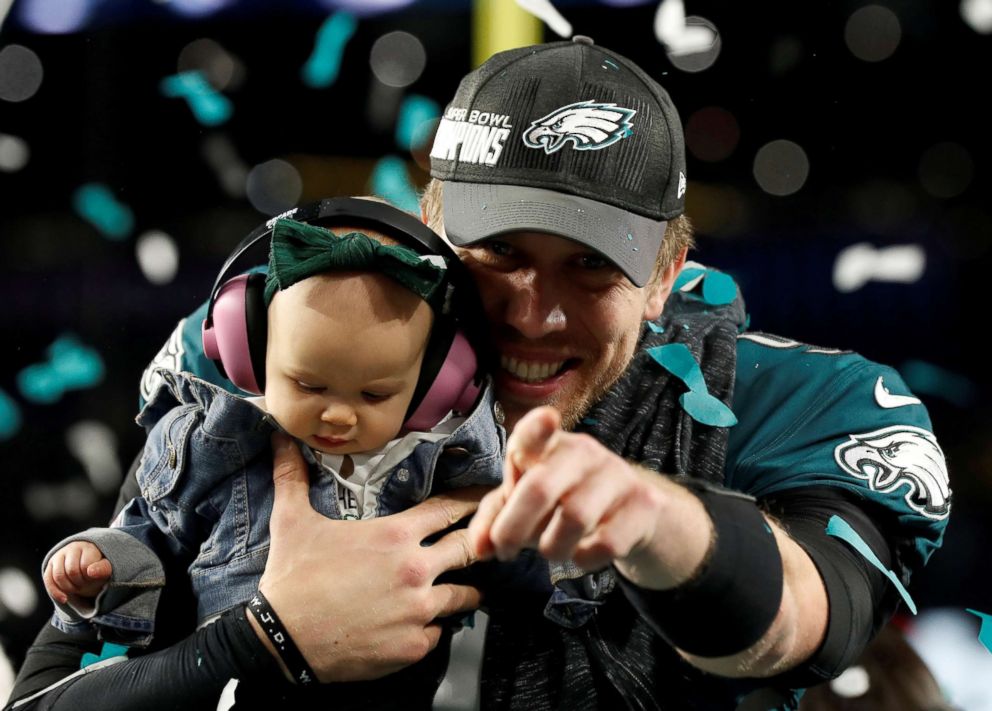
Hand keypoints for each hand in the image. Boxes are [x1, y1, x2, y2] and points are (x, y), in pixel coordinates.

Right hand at [43, 541, 112, 604]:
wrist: (89, 565)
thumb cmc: (98, 568)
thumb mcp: (106, 568)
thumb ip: (102, 569)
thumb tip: (90, 572)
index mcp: (88, 547)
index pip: (85, 566)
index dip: (90, 577)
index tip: (95, 579)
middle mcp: (72, 548)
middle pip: (71, 571)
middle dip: (79, 583)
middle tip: (87, 585)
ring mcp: (59, 556)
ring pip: (58, 576)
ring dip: (68, 588)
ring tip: (78, 588)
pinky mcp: (50, 565)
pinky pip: (48, 580)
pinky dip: (55, 592)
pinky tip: (64, 599)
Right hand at [254, 433, 484, 682]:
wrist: (280, 641)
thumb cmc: (291, 579)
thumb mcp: (291, 521)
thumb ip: (293, 477)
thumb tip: (280, 440)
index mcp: (395, 535)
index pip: (448, 509)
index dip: (470, 501)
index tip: (486, 497)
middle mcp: (415, 570)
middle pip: (468, 549)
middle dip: (478, 544)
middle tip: (487, 542)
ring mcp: (418, 610)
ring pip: (463, 596)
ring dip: (464, 591)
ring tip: (465, 590)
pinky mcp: (413, 646)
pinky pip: (439, 634)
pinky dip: (433, 628)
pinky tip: (424, 625)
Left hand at [468, 406, 710, 586]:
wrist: (633, 514)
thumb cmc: (565, 501)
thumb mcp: (526, 503)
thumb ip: (495, 519)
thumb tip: (479, 548)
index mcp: (549, 445)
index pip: (538, 431)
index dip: (539, 427)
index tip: (547, 419)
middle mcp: (583, 452)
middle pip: (541, 488)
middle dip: (513, 527)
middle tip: (505, 550)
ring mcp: (616, 475)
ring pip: (574, 518)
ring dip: (552, 547)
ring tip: (551, 550)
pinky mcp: (643, 504)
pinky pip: (607, 542)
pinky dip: (585, 559)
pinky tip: (582, 555)